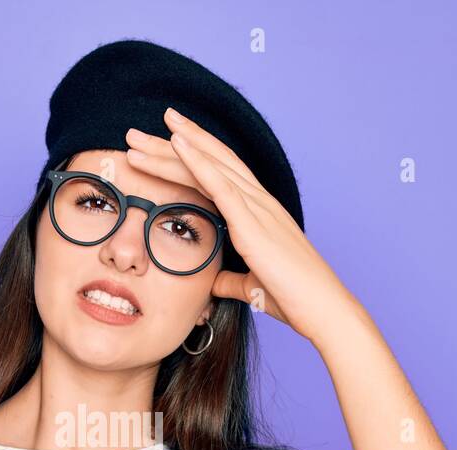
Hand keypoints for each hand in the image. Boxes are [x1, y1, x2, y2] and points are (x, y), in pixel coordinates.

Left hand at [124, 107, 353, 337]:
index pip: (219, 173)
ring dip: (172, 147)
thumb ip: (230, 279)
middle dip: (170, 144)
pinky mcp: (254, 222)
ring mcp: (257, 208)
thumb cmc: (295, 299)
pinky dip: (197, 161)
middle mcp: (258, 201)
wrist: (322, 310)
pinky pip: (221, 184)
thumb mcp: (252, 286)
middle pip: (209, 160)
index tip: (162, 141)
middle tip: (135, 133)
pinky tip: (176, 143)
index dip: (191, 154)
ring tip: (137, 134)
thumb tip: (213, 282)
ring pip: (209, 165)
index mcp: (258, 213)